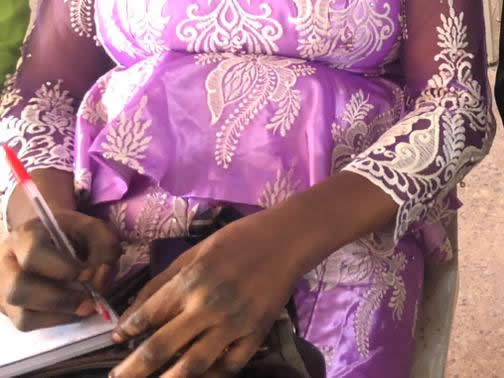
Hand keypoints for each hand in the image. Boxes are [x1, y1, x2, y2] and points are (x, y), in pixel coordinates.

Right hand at [0, 209, 119, 330]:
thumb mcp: (92, 228)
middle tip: (90, 300)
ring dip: (59, 315)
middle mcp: (5, 264)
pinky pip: (26, 324)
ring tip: (84, 307)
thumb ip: (104, 246)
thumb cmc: (71, 233)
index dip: (62, 268)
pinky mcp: (9, 308)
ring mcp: (3, 289)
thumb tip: (100, 279)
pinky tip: (73, 311)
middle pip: (19, 290)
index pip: (33, 254)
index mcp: (24, 236)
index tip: (88, 273)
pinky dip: (54, 321)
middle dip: (60, 299)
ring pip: (21, 315)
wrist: (50, 237)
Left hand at [110, 211, 305, 377]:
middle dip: (133, 368)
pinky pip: (229, 366)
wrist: (287, 240)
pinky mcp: (256, 334)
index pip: (147, 316)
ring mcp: (233, 324)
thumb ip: (162, 281)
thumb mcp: (194, 251)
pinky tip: (199, 376)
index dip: (127, 331)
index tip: (117, 340)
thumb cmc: (238, 239)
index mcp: (191, 282)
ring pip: (192, 366)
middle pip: (161, 348)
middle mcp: (207, 307)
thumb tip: (132, 311)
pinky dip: (212, 375)